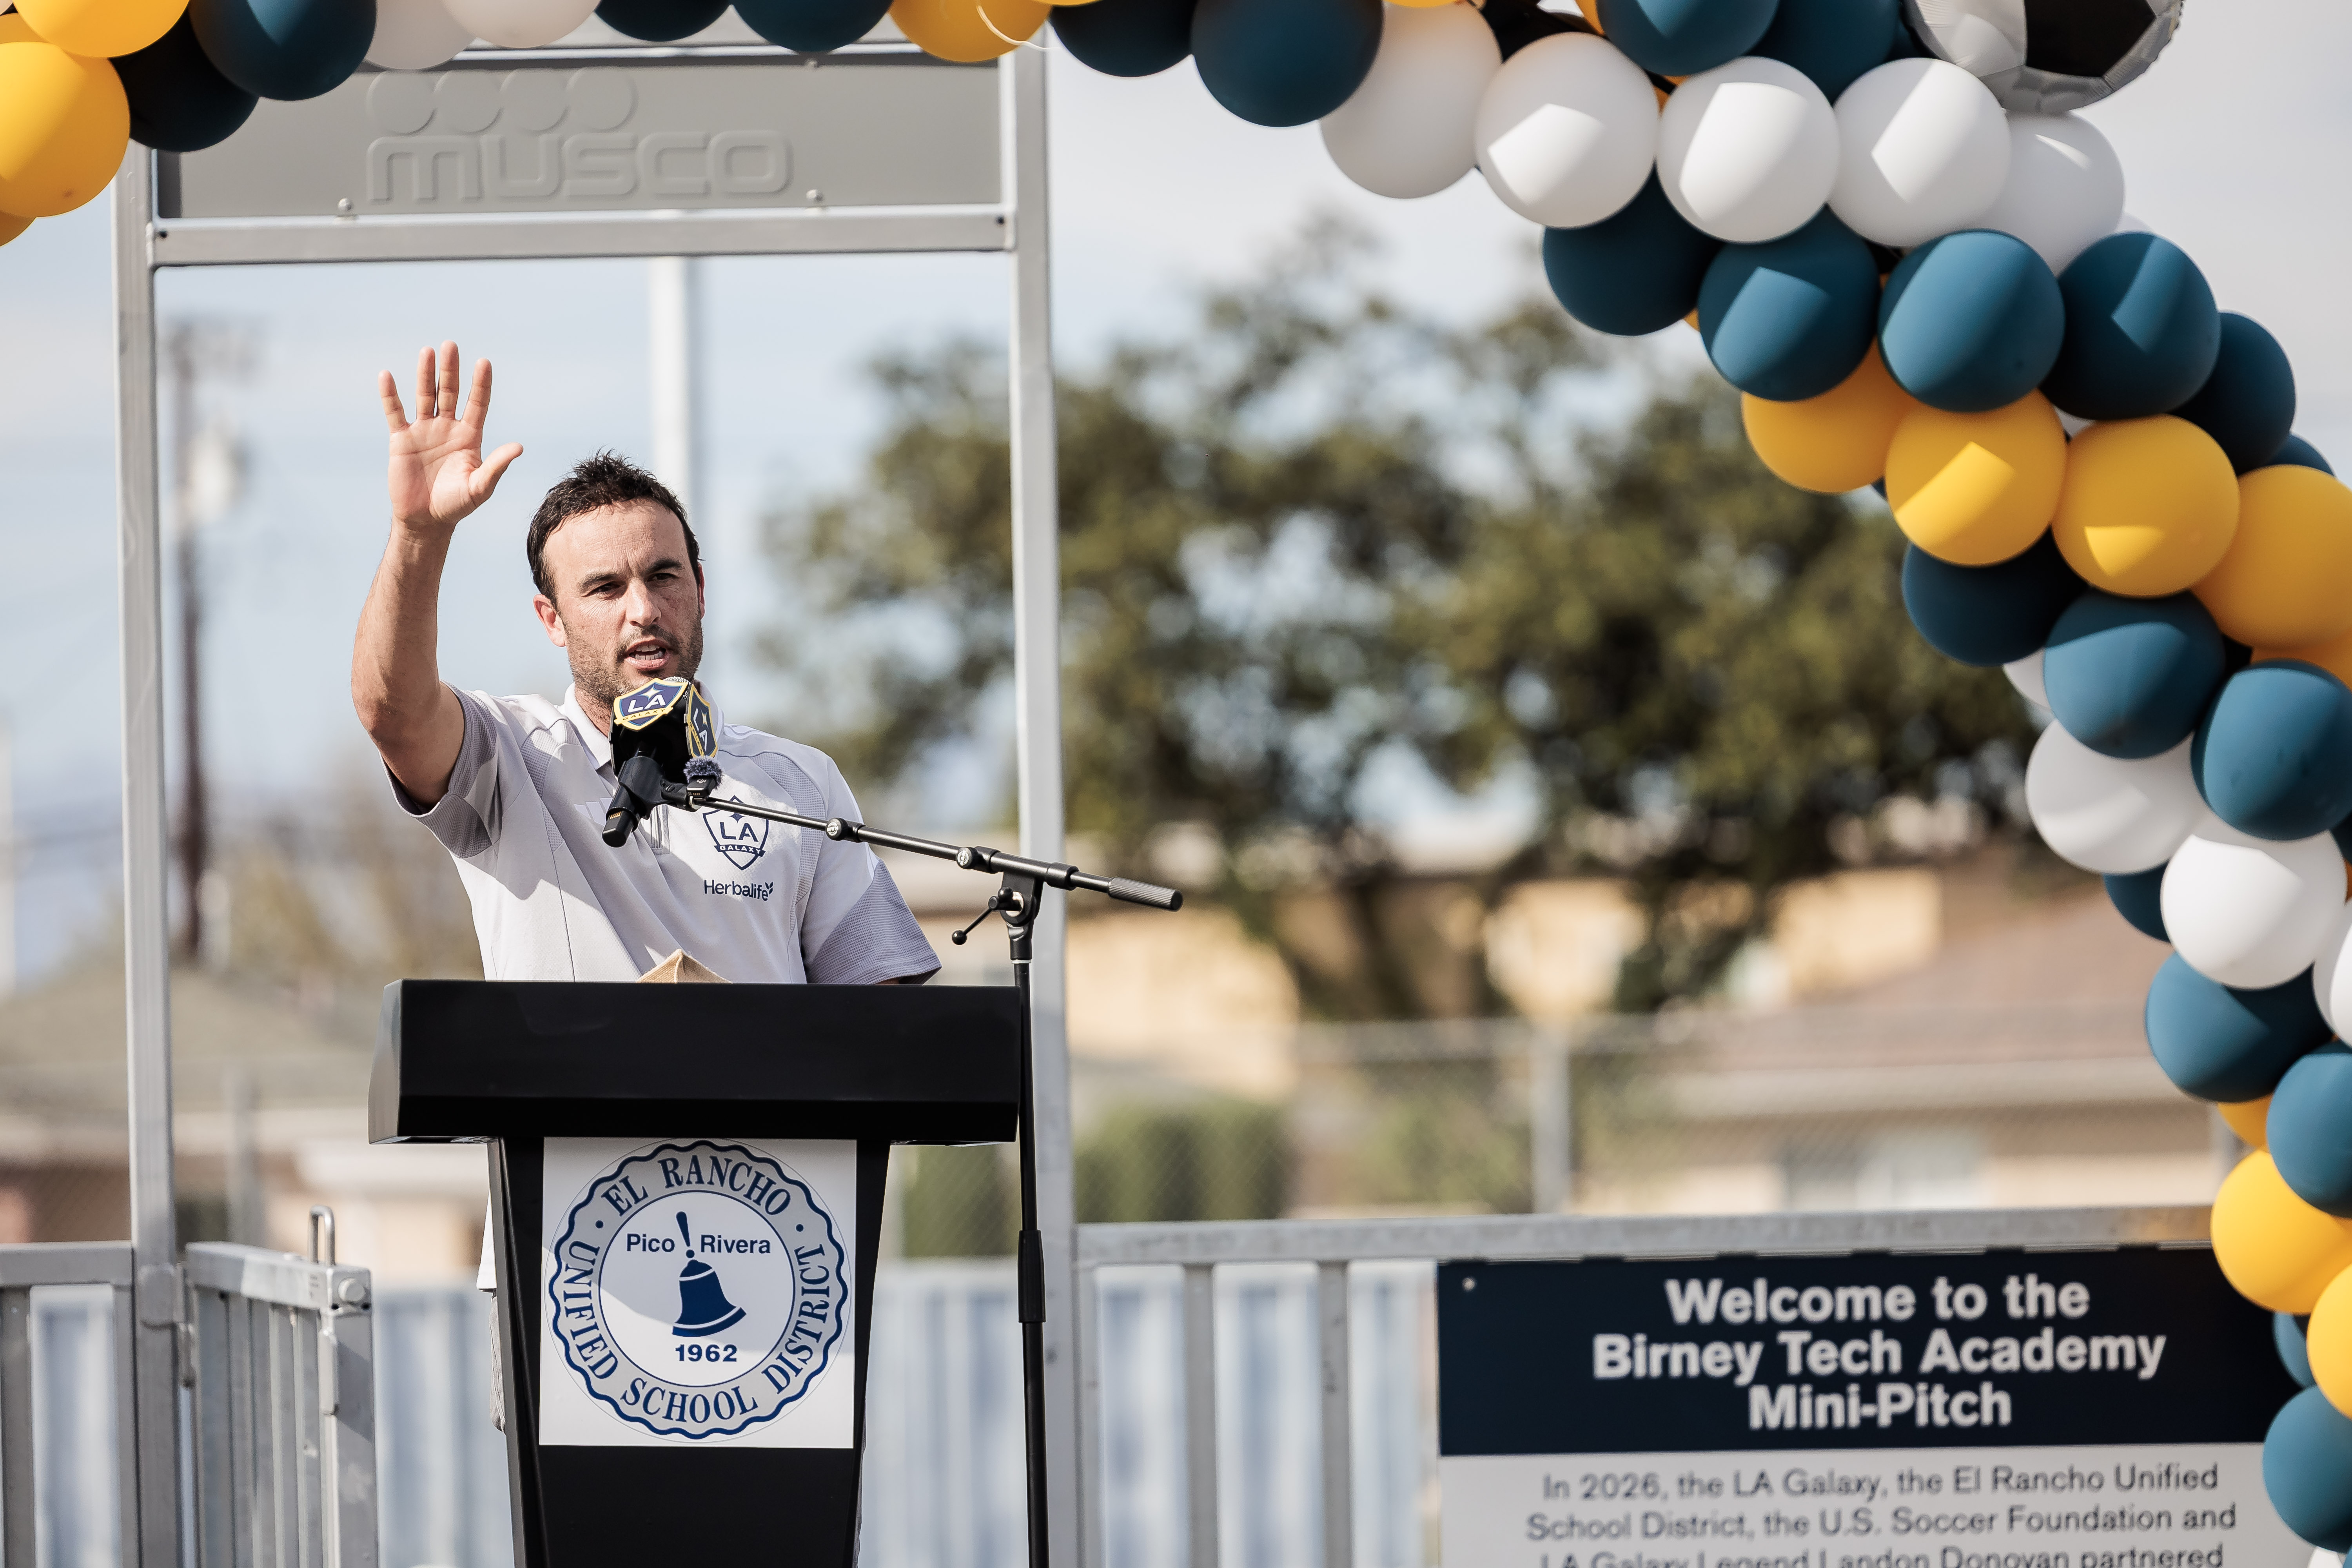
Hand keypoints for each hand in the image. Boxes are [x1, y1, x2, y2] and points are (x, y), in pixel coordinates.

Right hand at [380, 341, 522, 535]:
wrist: (426, 520)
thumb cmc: (456, 505)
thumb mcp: (480, 487)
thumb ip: (497, 465)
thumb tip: (519, 447)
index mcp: (469, 437)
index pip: (477, 404)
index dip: (480, 384)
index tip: (484, 362)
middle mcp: (447, 429)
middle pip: (449, 393)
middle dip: (451, 370)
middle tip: (451, 345)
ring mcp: (424, 431)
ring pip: (424, 396)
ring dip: (425, 375)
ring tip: (428, 352)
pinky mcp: (401, 439)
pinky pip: (395, 412)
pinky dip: (390, 395)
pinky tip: (387, 376)